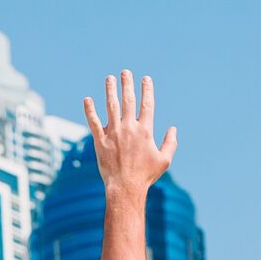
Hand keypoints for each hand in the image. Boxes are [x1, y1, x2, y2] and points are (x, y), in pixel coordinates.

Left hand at [82, 70, 176, 194]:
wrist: (125, 187)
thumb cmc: (146, 175)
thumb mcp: (164, 160)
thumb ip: (170, 143)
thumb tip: (173, 129)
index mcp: (145, 131)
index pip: (146, 104)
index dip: (146, 89)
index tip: (145, 78)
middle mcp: (129, 128)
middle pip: (128, 100)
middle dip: (127, 84)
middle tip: (125, 72)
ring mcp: (113, 133)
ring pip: (110, 106)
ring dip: (110, 90)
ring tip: (109, 79)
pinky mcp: (100, 141)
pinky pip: (93, 122)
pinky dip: (89, 110)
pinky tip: (87, 99)